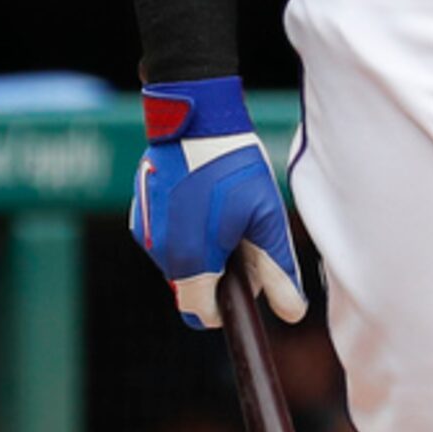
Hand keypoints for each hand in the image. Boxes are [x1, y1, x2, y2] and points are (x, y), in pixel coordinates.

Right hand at [130, 77, 305, 329]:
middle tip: (239, 233)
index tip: (243, 279)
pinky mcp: (141, 209)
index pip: (201, 315)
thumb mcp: (266, 218)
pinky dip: (183, 228)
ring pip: (177, 260)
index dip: (226, 306)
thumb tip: (291, 314)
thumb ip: (277, 271)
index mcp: (191, 261)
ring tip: (220, 209)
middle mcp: (160, 252)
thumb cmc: (234, 165)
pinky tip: (201, 196)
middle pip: (191, 286)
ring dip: (199, 248)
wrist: (195, 117)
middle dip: (215, 273)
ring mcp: (146, 230)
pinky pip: (165, 236)